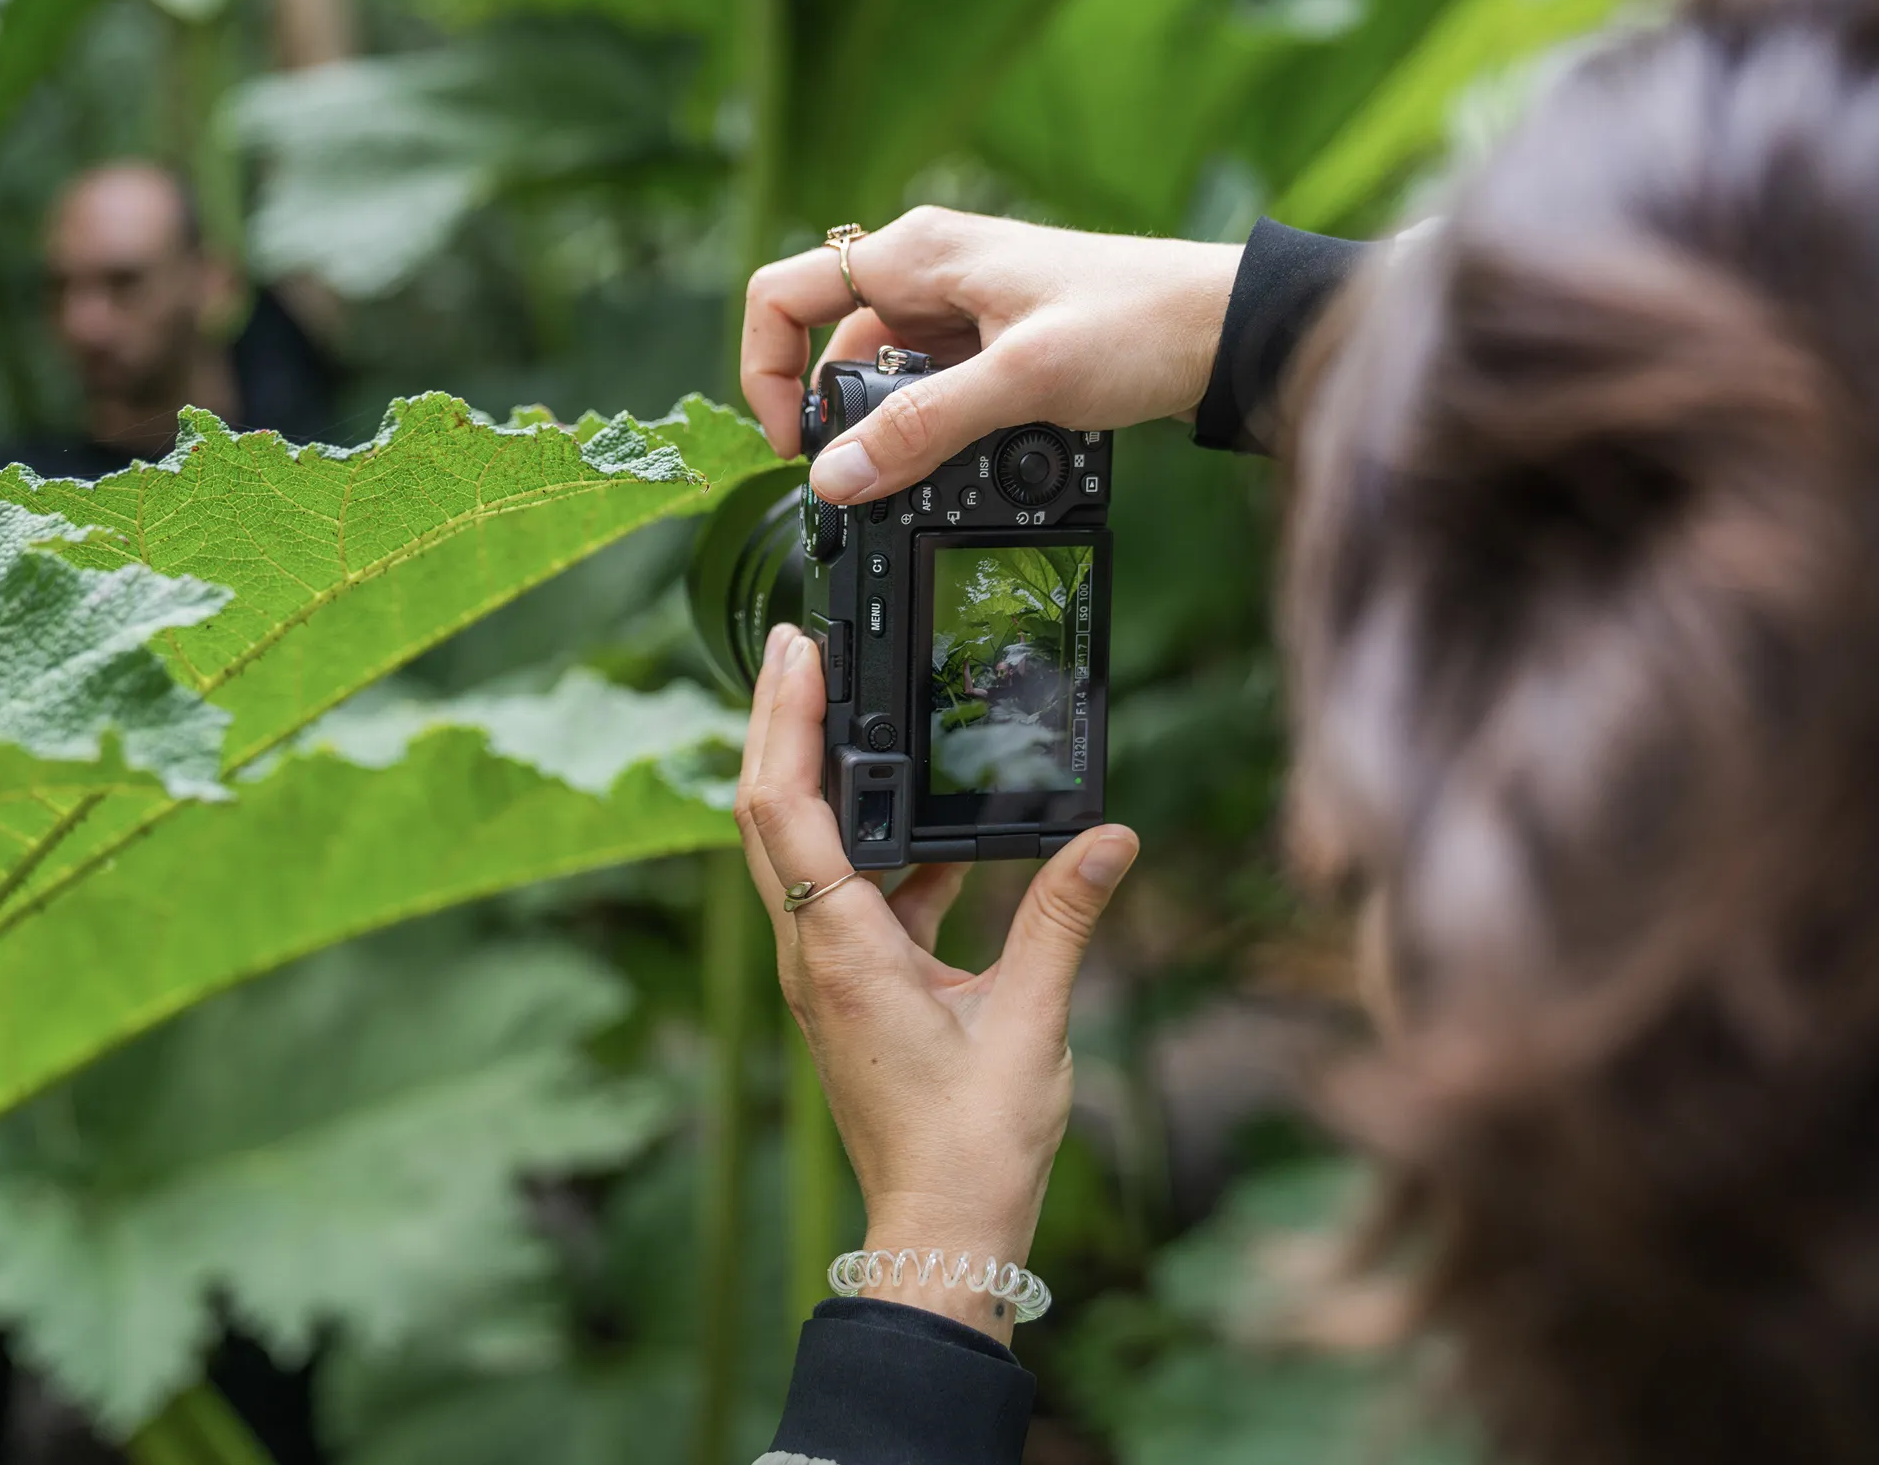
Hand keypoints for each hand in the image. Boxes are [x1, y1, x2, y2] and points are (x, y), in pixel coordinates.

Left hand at [734, 624, 1138, 1342]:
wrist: (943, 1231)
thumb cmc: (973, 1144)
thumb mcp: (1032, 1023)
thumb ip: (1064, 920)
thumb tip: (1108, 837)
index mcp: (842, 953)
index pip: (786, 811)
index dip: (784, 722)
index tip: (795, 652)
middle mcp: (815, 955)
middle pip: (770, 815)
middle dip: (779, 724)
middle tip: (798, 646)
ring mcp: (827, 973)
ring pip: (804, 851)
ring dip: (823, 779)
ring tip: (856, 710)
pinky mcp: (853, 990)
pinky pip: (851, 895)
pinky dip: (881, 848)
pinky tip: (941, 833)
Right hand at [740, 206, 1243, 504]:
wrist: (1223, 328)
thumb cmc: (1138, 325)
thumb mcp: (1022, 382)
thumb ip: (922, 428)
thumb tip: (834, 476)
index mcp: (915, 252)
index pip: (782, 295)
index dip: (766, 370)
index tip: (797, 442)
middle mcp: (926, 269)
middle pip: (828, 345)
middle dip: (837, 415)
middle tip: (872, 473)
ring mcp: (958, 305)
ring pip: (881, 374)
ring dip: (893, 427)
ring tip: (940, 467)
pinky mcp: (989, 340)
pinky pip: (930, 387)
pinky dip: (936, 426)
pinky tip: (976, 455)